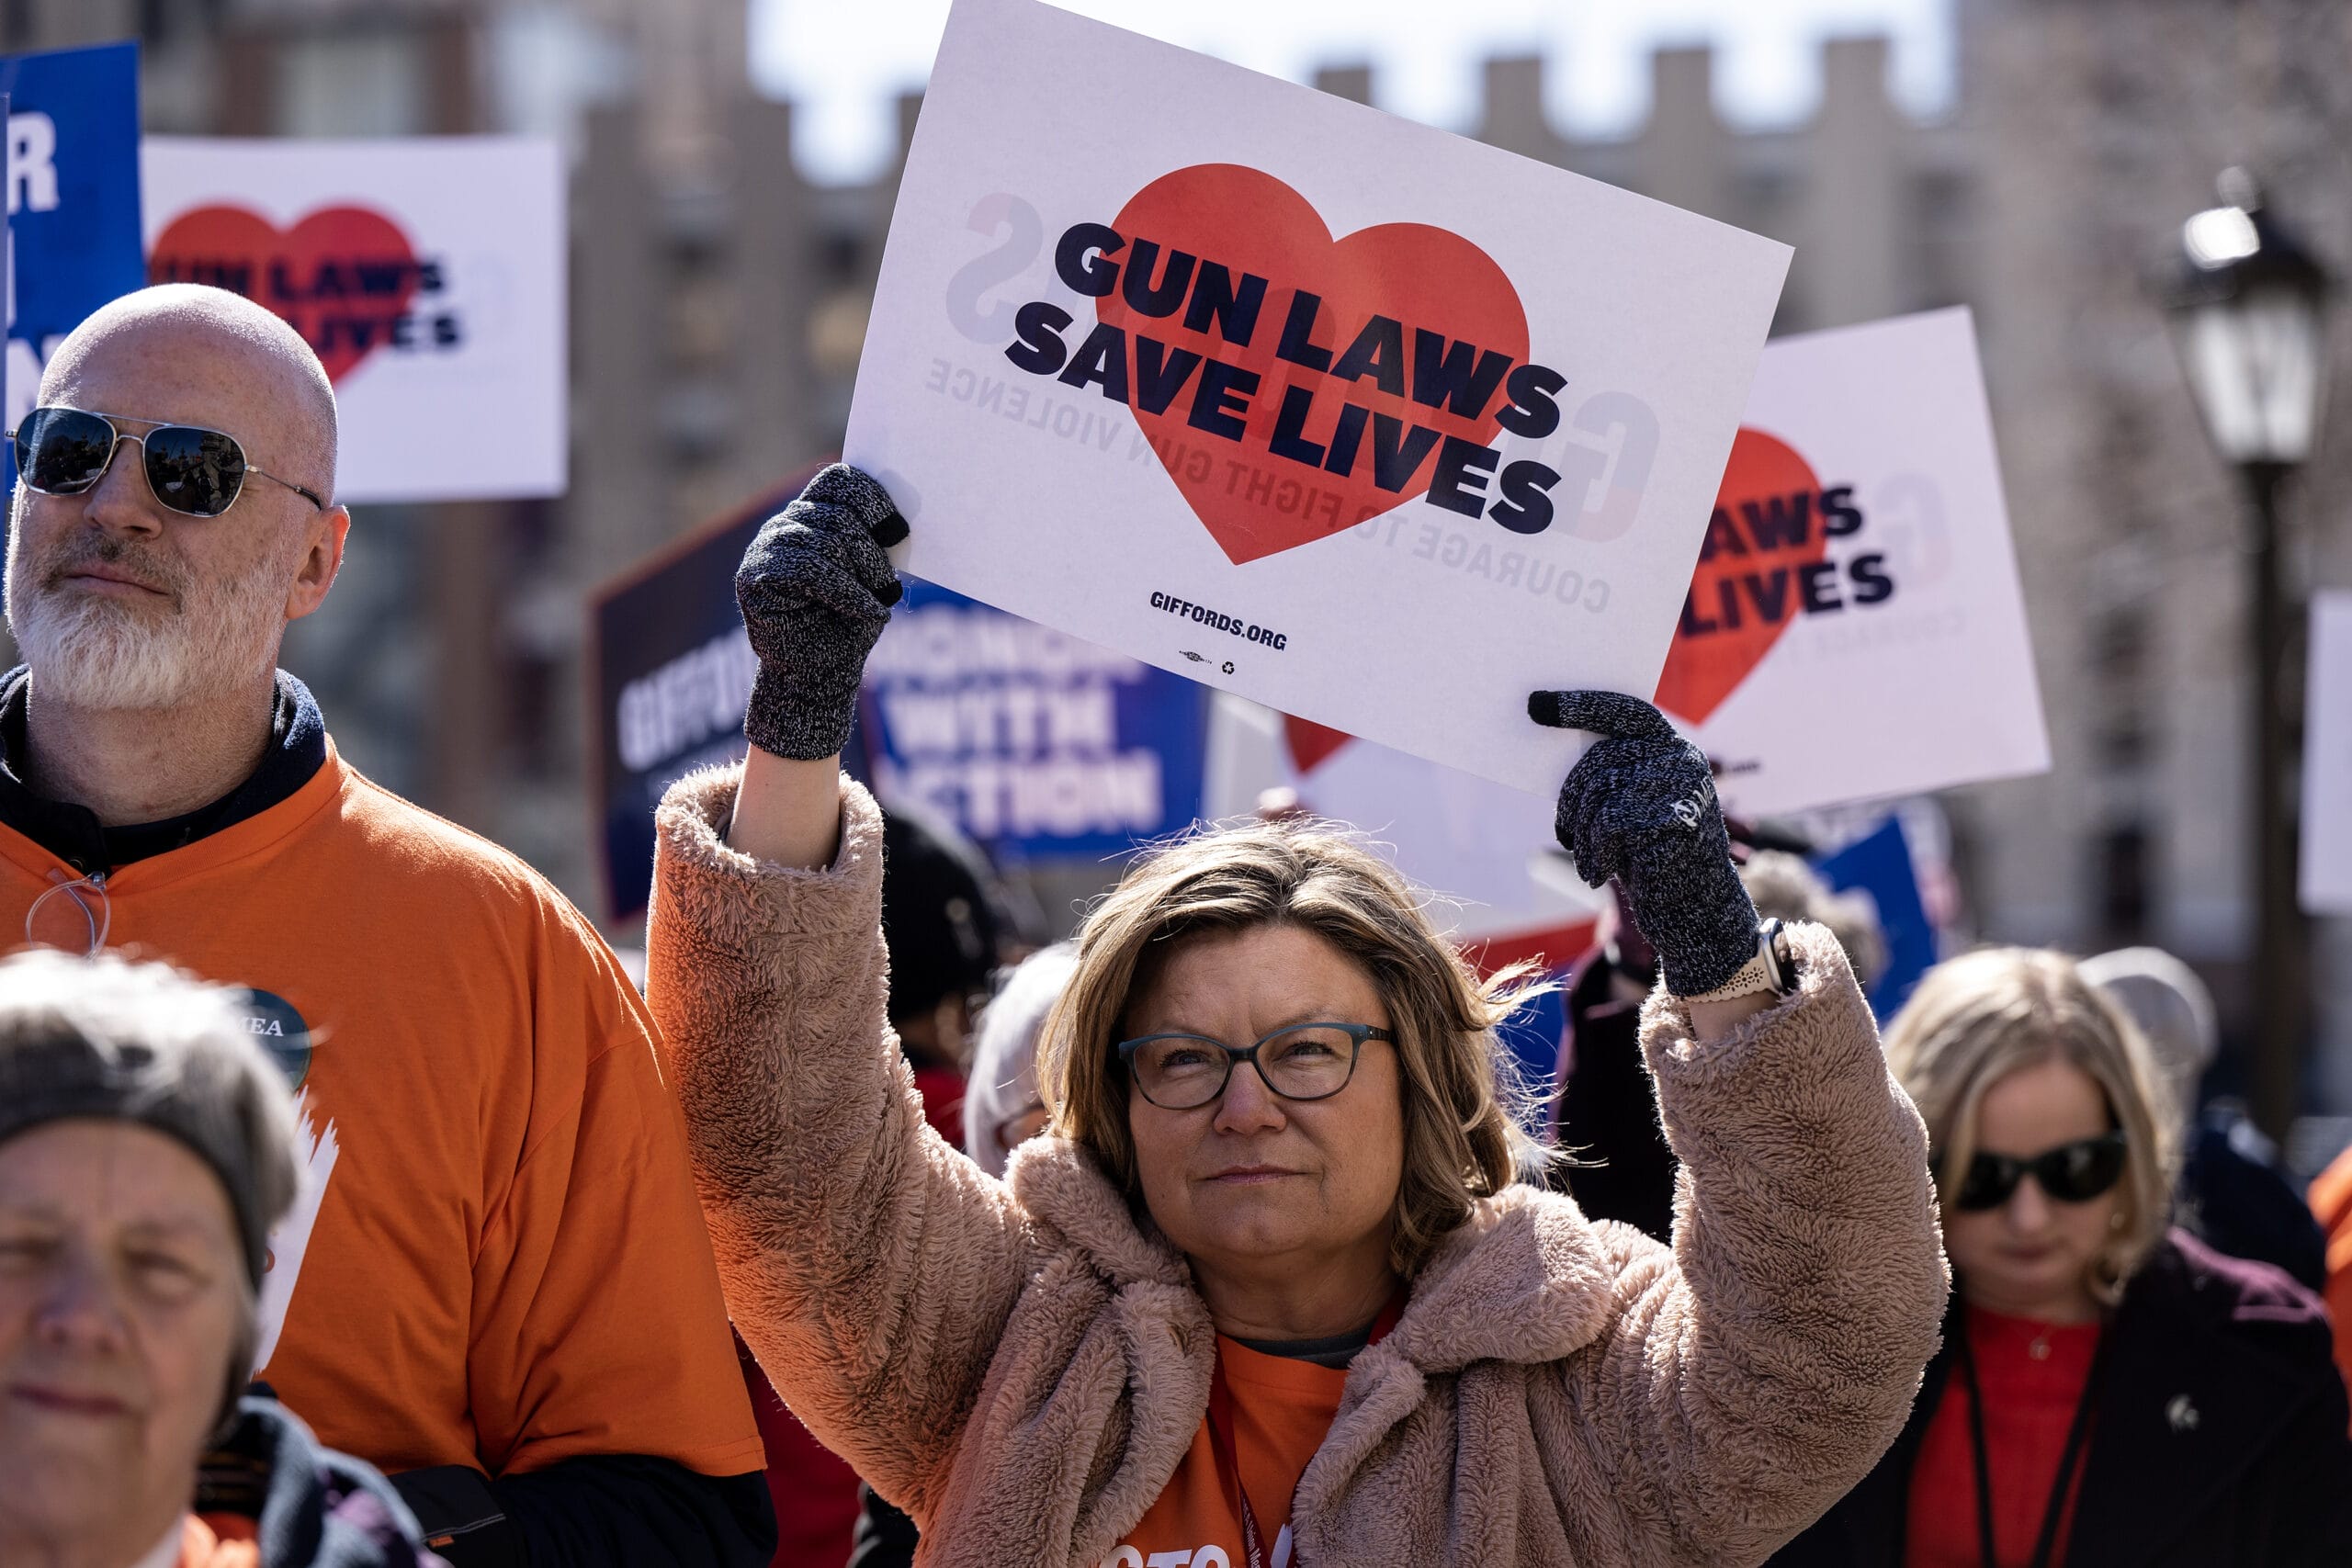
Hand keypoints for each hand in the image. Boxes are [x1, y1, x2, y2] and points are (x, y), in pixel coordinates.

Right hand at [736, 464, 908, 760]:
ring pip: (826, 541)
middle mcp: (785, 525)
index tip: (898, 529)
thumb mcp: (872, 577)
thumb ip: (874, 544)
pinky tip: (869, 610)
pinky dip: (847, 592)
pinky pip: (810, 570)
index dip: (870, 498)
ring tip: (879, 600)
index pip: (838, 481)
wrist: (819, 675)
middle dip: (872, 552)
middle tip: (889, 585)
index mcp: (813, 515)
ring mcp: (765, 547)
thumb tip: (897, 522)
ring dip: (863, 574)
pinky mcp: (755, 577)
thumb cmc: (848, 624)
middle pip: (838, 515)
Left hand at [1528, 689, 1759, 997]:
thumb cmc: (1654, 860)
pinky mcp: (1672, 818)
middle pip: (1600, 758)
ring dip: (1582, 830)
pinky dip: (1594, 852)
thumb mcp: (1632, 811)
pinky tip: (1600, 873)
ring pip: (1600, 791)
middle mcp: (1683, 760)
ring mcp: (1680, 787)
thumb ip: (1612, 777)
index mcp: (1675, 750)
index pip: (1624, 711)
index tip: (1537, 705)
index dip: (1580, 706)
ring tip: (1589, 857)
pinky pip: (1607, 823)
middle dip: (1571, 797)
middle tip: (1564, 831)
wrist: (1695, 914)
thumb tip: (1551, 745)